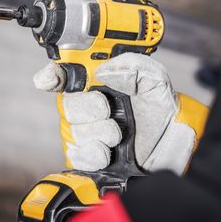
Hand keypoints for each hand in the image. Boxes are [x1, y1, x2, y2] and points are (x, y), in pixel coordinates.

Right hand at [33, 53, 207, 174]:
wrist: (171, 146)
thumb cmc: (163, 112)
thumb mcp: (156, 81)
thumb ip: (134, 66)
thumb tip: (104, 70)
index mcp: (102, 83)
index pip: (68, 74)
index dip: (54, 74)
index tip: (50, 80)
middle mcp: (91, 105)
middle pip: (67, 104)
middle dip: (88, 109)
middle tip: (109, 112)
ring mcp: (89, 130)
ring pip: (72, 130)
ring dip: (96, 133)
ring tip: (118, 135)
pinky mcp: (89, 155)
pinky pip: (76, 153)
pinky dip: (91, 153)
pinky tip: (107, 153)